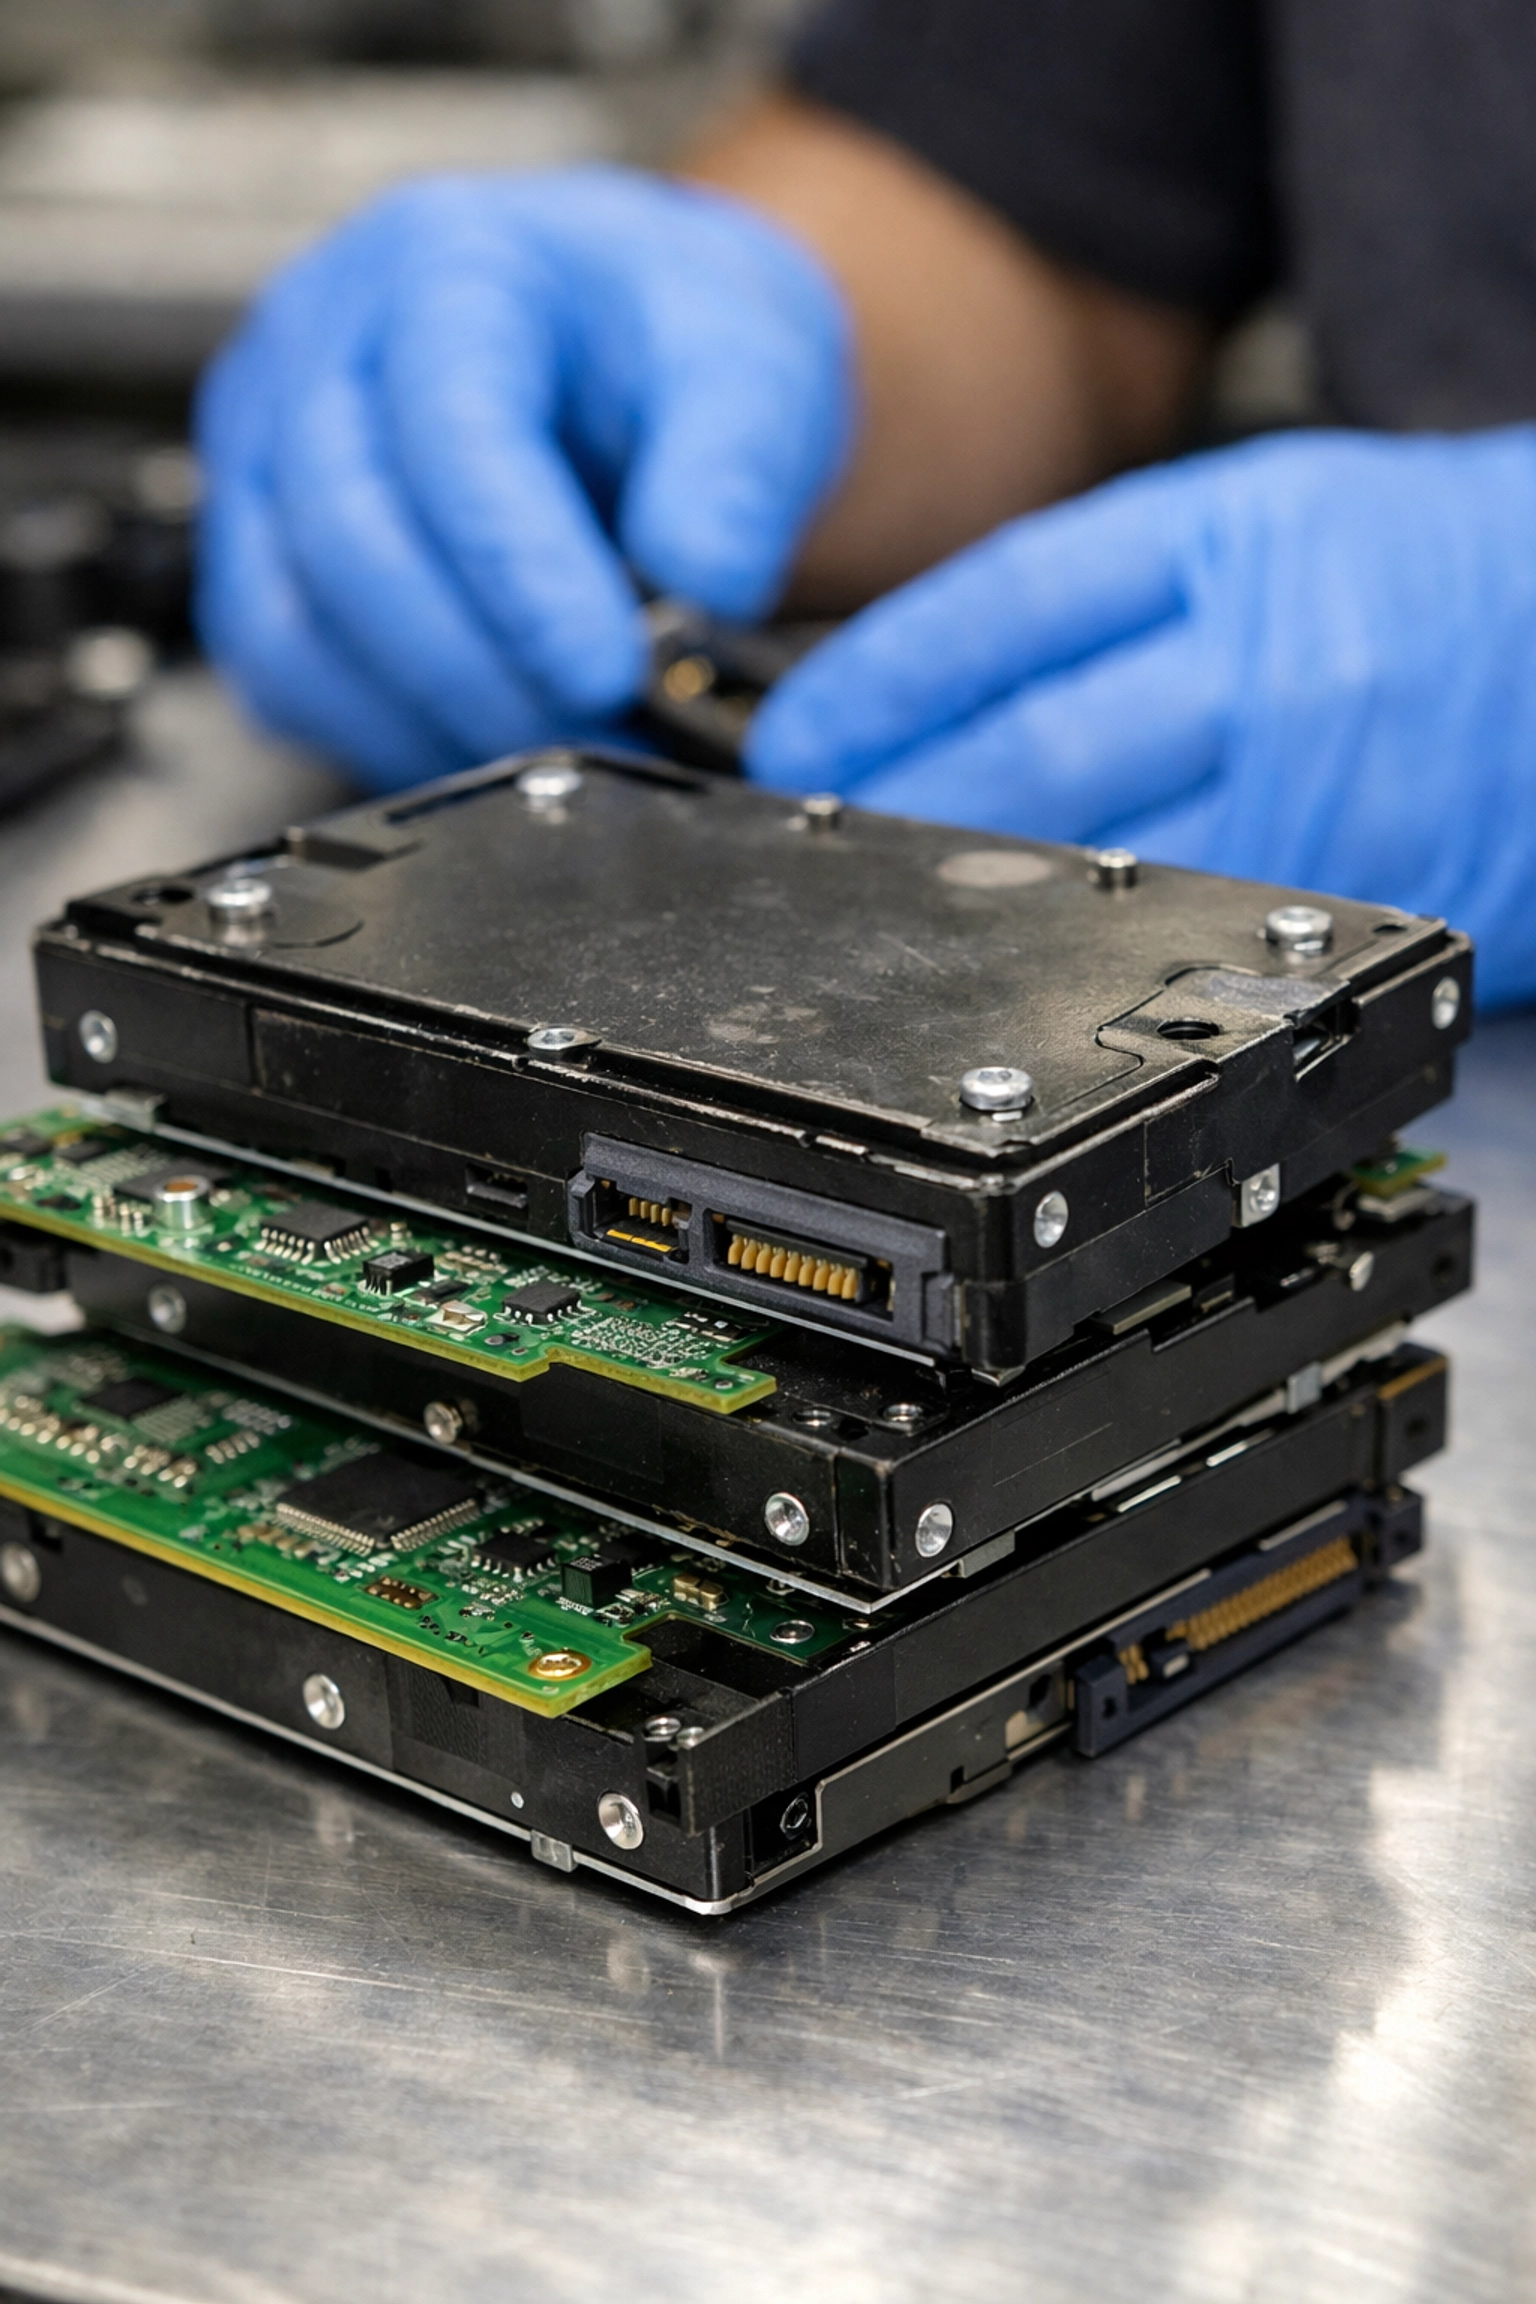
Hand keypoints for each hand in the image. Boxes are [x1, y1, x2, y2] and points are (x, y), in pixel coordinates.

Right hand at [197, 166, 852, 787]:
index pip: (450, 424)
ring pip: (293, 628)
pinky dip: (386, 735)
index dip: (524, 569)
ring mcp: (269, 448)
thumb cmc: (661, 339)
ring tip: (557, 751)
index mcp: (445, 265)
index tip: (610, 671)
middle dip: (480, 670)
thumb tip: (709, 587)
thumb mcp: (751, 366)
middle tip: (597, 731)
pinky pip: (287, 676)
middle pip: (350, 538)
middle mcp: (325, 343)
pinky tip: (488, 743)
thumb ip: (738, 472)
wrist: (621, 345)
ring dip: (428, 720)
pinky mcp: (260, 548)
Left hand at [748, 428, 1535, 1007]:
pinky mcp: (1355, 892)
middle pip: (1030, 744)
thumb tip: (941, 676)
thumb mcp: (1268, 513)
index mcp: (1231, 536)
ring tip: (885, 911)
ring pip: (1099, 861)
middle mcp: (1266, 658)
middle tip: (813, 834)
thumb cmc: (1424, 564)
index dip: (874, 681)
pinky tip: (1029, 969)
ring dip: (967, 897)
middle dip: (896, 802)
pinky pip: (1190, 933)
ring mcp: (1313, 785)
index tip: (797, 733)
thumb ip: (1120, 588)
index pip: (1004, 608)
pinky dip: (1092, 960)